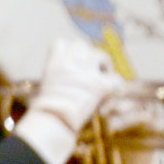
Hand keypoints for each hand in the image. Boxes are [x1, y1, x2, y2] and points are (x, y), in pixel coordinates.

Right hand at [13, 34, 121, 163]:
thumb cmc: (47, 111)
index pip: (61, 43)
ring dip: (104, 65)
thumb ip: (60, 78)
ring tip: (104, 77)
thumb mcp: (47, 86)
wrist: (54, 120)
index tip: (72, 61)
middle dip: (88, 55)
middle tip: (92, 69)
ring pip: (100, 55)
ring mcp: (86, 72)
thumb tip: (70, 82)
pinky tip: (113, 94)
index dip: (68, 50)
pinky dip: (116, 87)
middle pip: (81, 45)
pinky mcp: (100, 85)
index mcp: (54, 62)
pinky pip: (116, 80)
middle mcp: (70, 62)